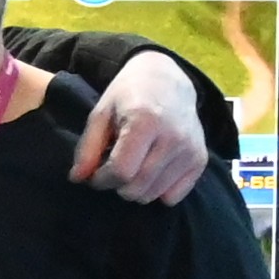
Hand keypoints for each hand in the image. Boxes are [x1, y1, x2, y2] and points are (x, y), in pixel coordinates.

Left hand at [66, 51, 206, 206]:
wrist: (167, 81)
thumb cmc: (128, 96)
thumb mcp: (101, 113)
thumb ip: (88, 147)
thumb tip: (77, 179)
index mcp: (146, 122)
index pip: (121, 170)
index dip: (102, 179)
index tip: (96, 174)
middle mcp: (173, 137)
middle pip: (137, 187)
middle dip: (117, 186)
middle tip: (112, 170)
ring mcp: (190, 150)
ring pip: (154, 195)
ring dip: (135, 189)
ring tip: (131, 166)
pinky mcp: (200, 160)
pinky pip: (173, 196)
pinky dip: (157, 191)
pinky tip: (150, 171)